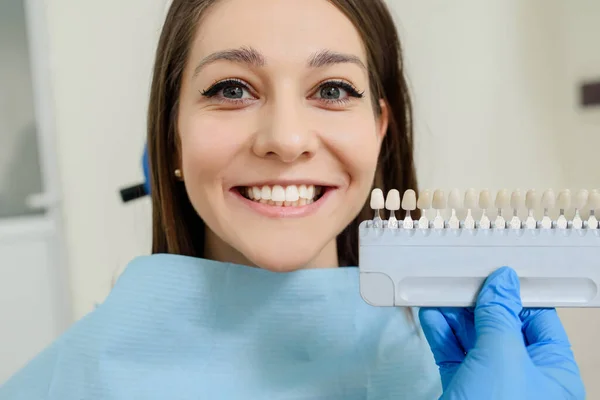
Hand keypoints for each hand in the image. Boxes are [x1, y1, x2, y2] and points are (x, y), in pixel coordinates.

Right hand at [419, 267, 584, 399]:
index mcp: (552, 371)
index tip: (494, 271)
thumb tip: (503, 282)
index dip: (515, 293)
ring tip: (438, 290)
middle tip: (459, 277)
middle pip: (501, 325)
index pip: (538, 319)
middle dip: (477, 302)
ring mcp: (491, 384)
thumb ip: (499, 315)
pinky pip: (452, 353)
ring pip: (472, 338)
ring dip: (453, 314)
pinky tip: (430, 313)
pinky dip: (440, 332)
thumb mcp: (502, 356)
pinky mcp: (463, 389)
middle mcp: (524, 376)